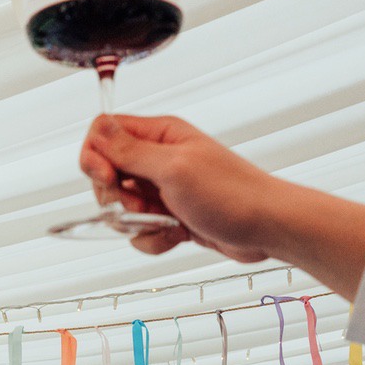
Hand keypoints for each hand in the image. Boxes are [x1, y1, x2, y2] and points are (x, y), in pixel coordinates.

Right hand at [80, 114, 364, 301]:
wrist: (268, 229)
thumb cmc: (231, 194)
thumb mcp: (174, 168)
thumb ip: (129, 150)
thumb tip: (98, 126)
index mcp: (159, 134)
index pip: (102, 133)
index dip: (95, 156)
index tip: (107, 178)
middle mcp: (157, 158)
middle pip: (104, 173)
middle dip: (114, 196)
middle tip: (140, 203)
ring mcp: (162, 188)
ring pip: (119, 206)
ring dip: (135, 221)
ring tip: (165, 222)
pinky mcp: (168, 214)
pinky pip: (139, 229)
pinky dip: (151, 238)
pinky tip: (175, 236)